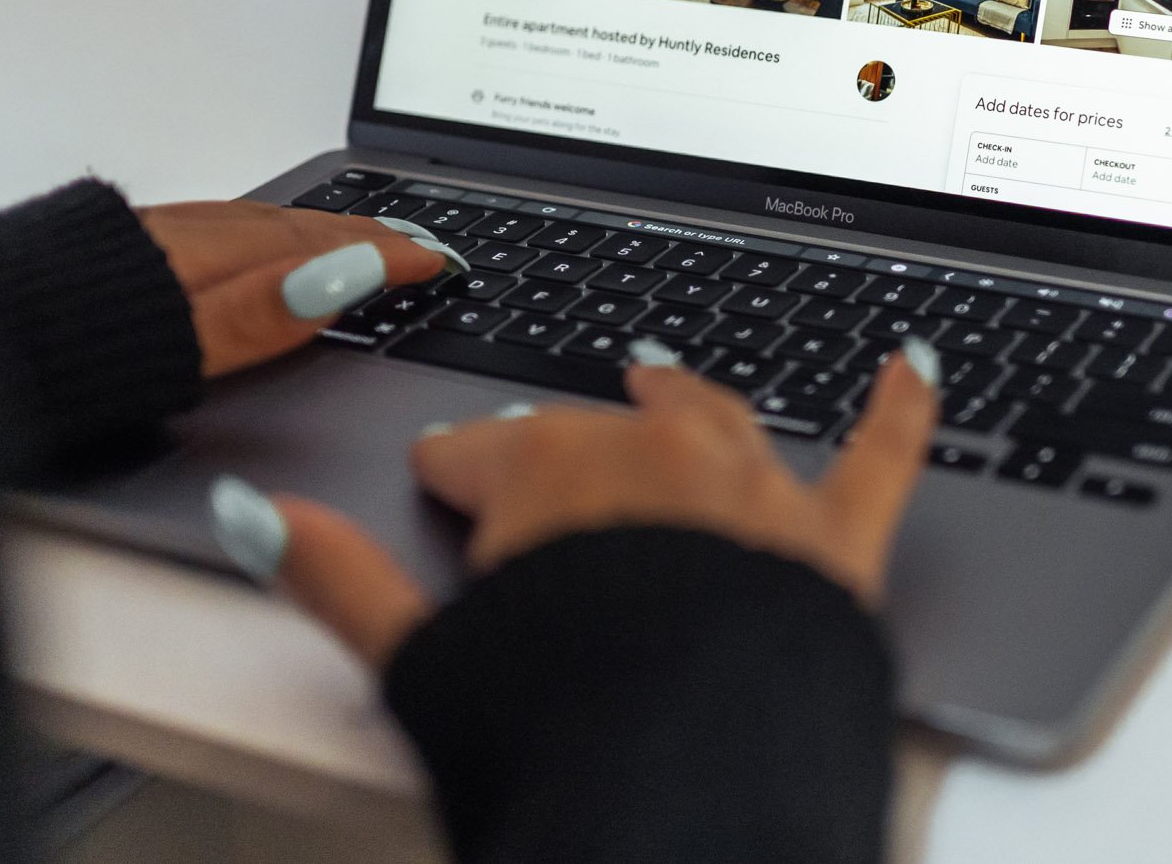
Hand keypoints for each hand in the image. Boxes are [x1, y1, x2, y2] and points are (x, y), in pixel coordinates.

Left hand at [139, 202, 453, 378]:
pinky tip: (259, 242)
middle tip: (414, 242)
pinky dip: (264, 230)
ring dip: (316, 230)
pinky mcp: (114, 243)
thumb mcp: (165, 349)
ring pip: (253, 222)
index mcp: (202, 259)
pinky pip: (217, 224)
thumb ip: (253, 315)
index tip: (435, 260)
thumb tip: (343, 279)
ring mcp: (144, 234)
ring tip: (355, 236)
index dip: (384, 256)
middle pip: (291, 228)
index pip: (317, 250)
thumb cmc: (52, 357)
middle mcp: (179, 234)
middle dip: (362, 235)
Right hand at [228, 348, 939, 667]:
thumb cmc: (558, 735)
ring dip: (684, 399)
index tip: (439, 480)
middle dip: (558, 452)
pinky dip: (895, 409)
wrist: (691, 803)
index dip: (456, 475)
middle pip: (597, 437)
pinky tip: (909, 367)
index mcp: (552, 475)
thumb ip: (339, 580)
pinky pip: (880, 460)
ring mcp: (756, 499)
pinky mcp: (840, 550)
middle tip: (531, 469)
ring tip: (660, 375)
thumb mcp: (423, 664)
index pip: (486, 455)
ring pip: (717, 423)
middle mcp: (658, 461)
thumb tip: (263, 517)